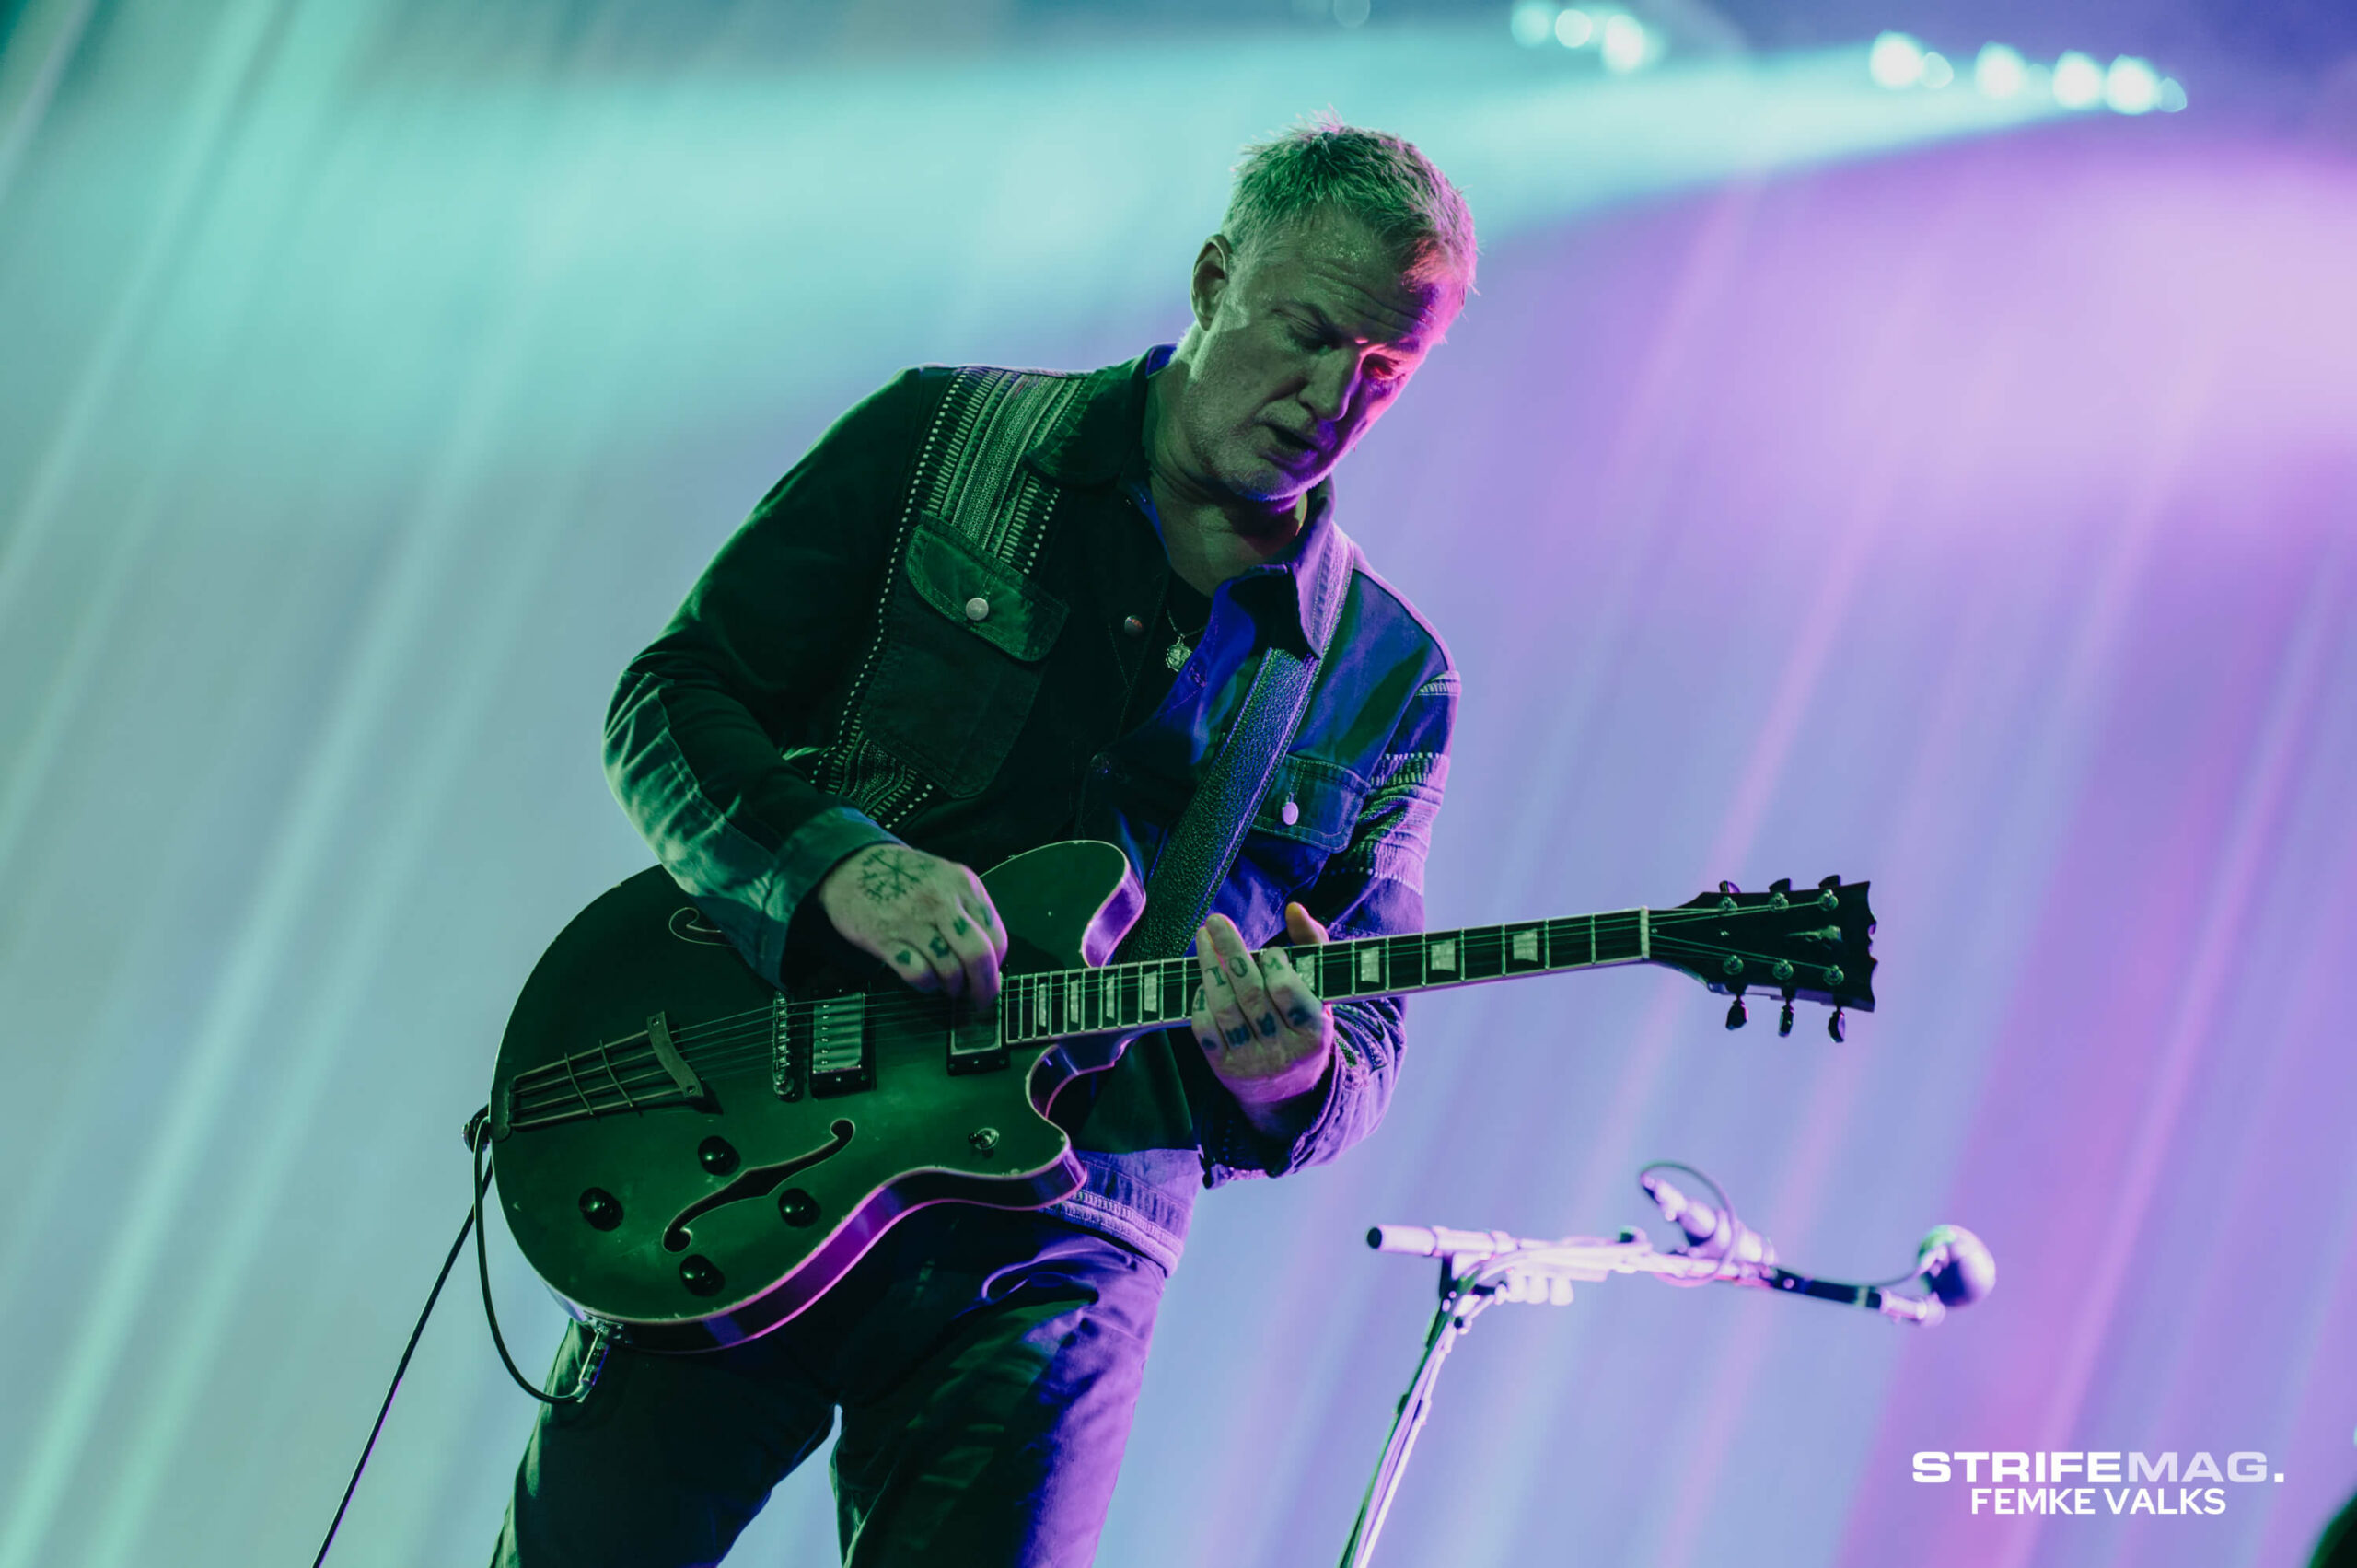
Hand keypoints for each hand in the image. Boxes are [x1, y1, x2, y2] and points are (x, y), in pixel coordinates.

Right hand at [816, 843, 1006, 1004]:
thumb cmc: (903, 878)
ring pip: (950, 969)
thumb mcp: (944, 879)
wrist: (851, 867)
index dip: (996, 965)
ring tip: (949, 987)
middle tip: (980, 999)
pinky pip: (919, 974)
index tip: (991, 976)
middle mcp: (942, 900)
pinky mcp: (886, 939)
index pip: (997, 937)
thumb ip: (969, 910)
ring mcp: (913, 920)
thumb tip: (991, 959)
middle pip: (978, 956)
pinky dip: (927, 985)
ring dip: (953, 987)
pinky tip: (926, 980)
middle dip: (984, 987)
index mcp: (963, 884)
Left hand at [1190, 904, 1334, 1132]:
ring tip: (1203, 940)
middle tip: (1215, 921)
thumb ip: (1312, 945)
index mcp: (1313, 1033)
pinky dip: (1201, 1001)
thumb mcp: (1320, 990)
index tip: (1271, 952)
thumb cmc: (1304, 1023)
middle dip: (1230, 952)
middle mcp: (1282, 1052)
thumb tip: (1295, 908)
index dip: (1275, 964)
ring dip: (1209, 970)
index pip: (1287, 990)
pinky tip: (1204, 981)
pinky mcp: (1224, 1069)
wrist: (1290, 1091)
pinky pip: (1205, 1030)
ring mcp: (1251, 1063)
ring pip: (1224, 1010)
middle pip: (1250, 995)